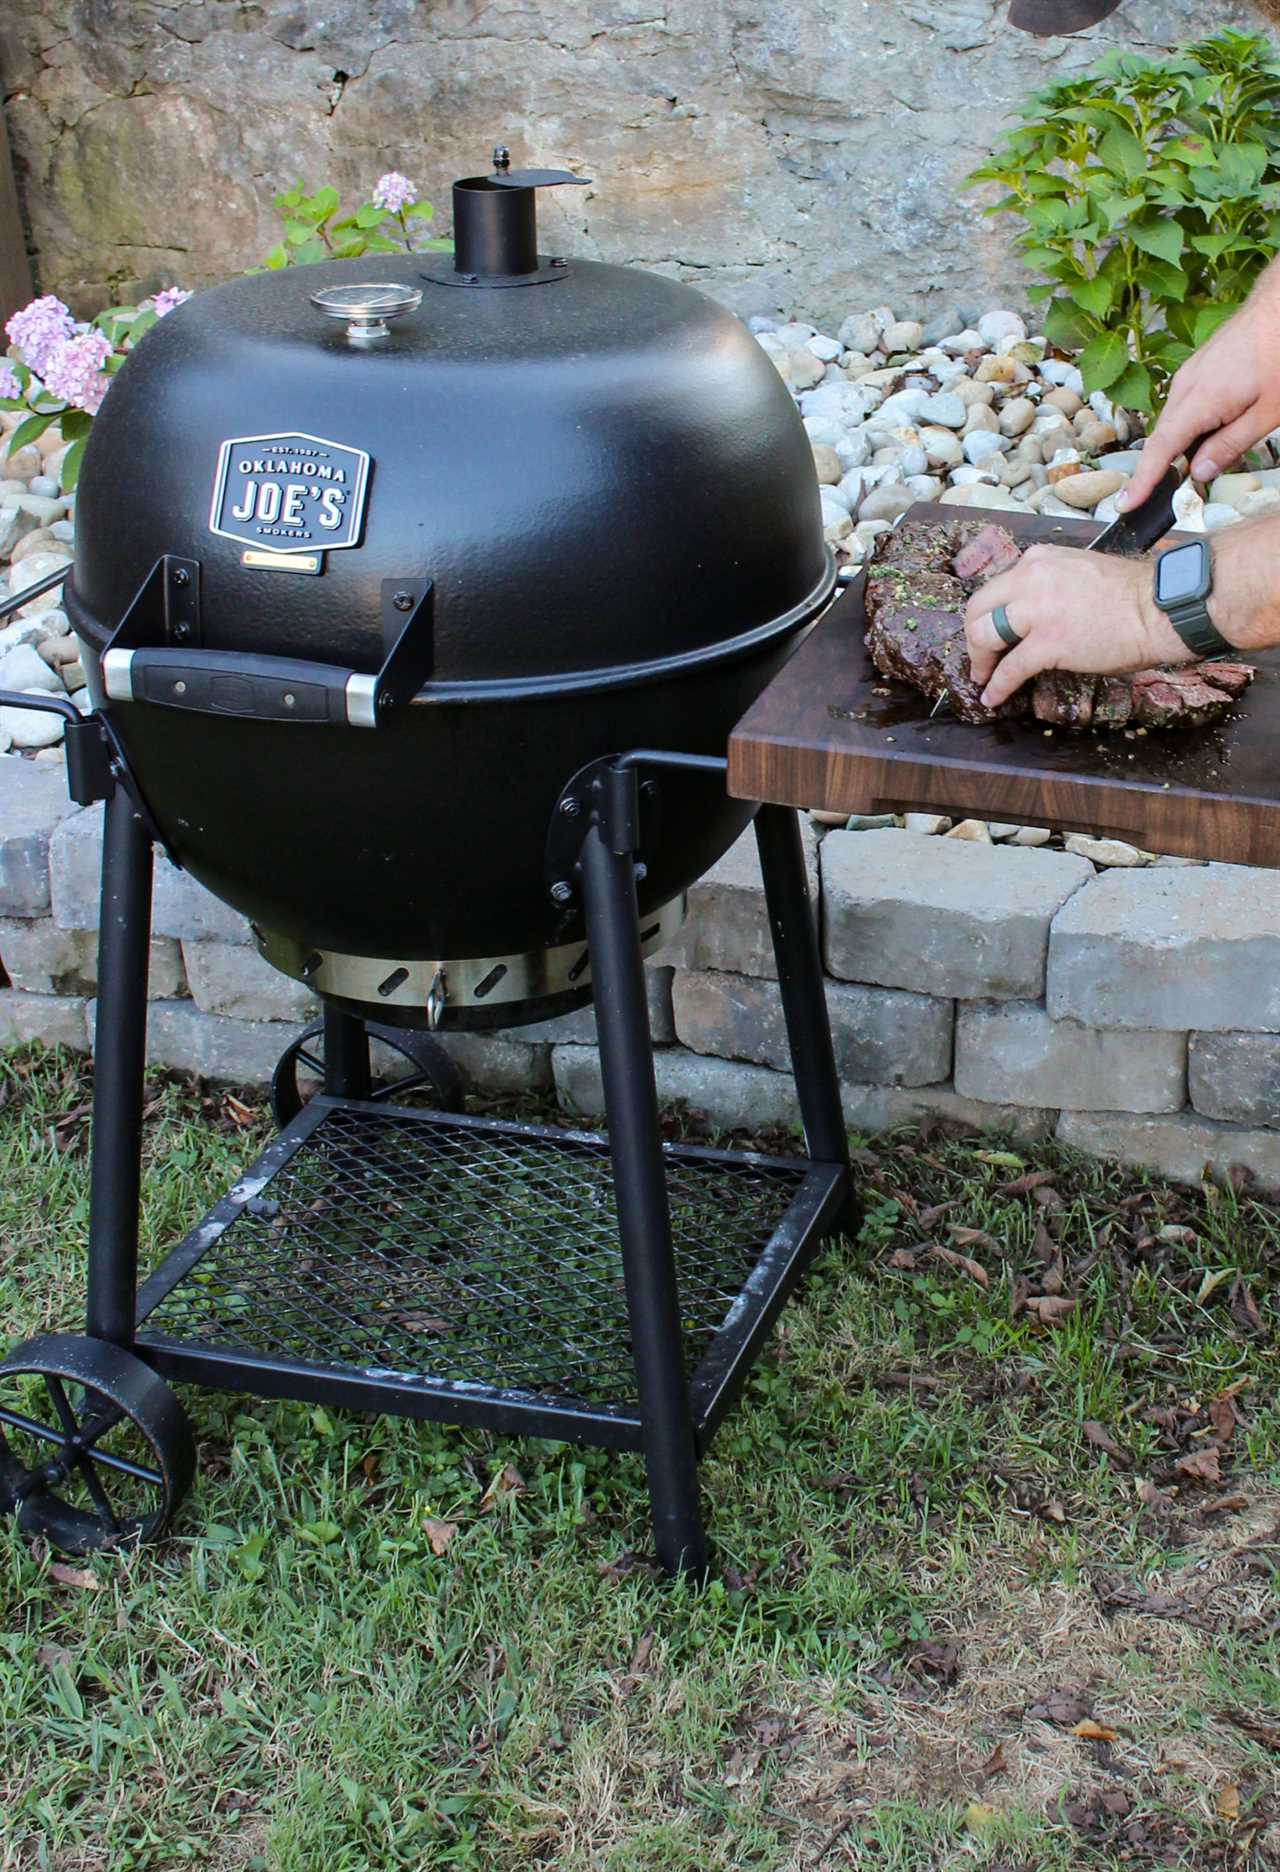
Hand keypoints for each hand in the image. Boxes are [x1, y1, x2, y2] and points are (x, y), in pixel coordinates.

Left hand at [963, 542, 1189, 709]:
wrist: (1159, 608)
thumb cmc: (1129, 594)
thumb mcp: (1077, 572)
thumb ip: (1048, 584)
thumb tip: (1031, 613)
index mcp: (1038, 560)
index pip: (996, 587)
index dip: (986, 614)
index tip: (987, 630)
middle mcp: (1031, 579)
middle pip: (978, 609)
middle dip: (972, 637)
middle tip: (979, 657)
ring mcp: (1037, 611)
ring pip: (984, 635)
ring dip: (979, 660)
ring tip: (982, 677)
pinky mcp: (1048, 643)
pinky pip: (1010, 669)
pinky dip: (996, 686)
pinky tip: (992, 697)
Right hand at [1120, 262, 1279, 509]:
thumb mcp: (1268, 412)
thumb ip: (1231, 445)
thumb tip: (1198, 473)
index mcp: (1200, 401)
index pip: (1161, 450)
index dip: (1142, 481)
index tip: (1125, 505)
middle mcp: (1186, 386)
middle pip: (1163, 437)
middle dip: (1159, 469)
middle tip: (1163, 497)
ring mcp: (1190, 373)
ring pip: (1174, 421)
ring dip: (1177, 446)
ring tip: (1192, 466)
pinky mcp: (1198, 367)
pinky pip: (1183, 405)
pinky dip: (1186, 426)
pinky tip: (1205, 434)